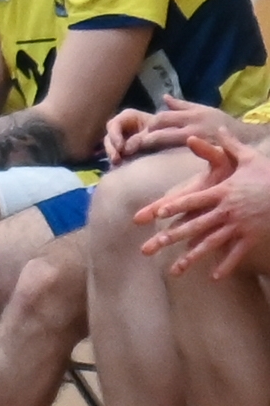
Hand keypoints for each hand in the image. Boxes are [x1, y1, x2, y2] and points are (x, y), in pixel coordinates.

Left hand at [108, 95, 237, 164]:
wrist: (247, 137)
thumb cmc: (222, 123)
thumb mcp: (203, 110)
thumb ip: (182, 106)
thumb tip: (164, 98)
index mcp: (190, 115)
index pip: (162, 117)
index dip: (148, 125)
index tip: (138, 134)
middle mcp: (191, 125)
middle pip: (160, 129)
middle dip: (143, 138)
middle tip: (129, 147)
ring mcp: (197, 139)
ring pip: (166, 141)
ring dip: (149, 147)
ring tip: (135, 153)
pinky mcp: (204, 152)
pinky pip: (180, 156)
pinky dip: (166, 158)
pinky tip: (155, 165)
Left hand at [136, 136, 269, 279]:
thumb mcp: (250, 159)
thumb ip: (229, 145)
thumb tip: (216, 128)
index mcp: (222, 192)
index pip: (194, 199)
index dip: (175, 205)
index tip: (158, 212)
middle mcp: (227, 211)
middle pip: (195, 224)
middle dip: (172, 236)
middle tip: (152, 245)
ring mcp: (239, 227)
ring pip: (211, 244)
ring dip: (192, 257)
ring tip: (176, 270)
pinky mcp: (253, 238)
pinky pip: (236, 254)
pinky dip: (225, 266)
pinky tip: (213, 277)